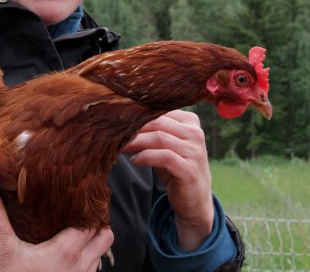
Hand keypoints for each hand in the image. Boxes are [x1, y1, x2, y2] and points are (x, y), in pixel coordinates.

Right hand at [0, 184, 113, 270]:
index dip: (89, 208)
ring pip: (98, 257)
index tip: (82, 194)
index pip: (92, 222)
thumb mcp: (0, 253)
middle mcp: (79, 268)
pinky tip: (65, 258)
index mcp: (67, 252)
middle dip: (96, 224)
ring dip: (91, 244)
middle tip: (80, 211)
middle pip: (103, 238)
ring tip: (74, 231)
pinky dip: (84, 262)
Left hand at [122, 109, 213, 250]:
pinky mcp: (190, 169)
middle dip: (133, 127)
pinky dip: (145, 157)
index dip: (138, 115)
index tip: (119, 121)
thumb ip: (153, 130)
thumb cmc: (176, 168)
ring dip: (135, 142)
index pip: (160, 111)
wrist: (194, 199)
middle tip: (114, 133)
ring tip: (120, 148)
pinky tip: (135, 161)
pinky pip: (164, 157)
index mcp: (191, 121)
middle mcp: (195, 133)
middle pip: (158, 122)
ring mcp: (195, 151)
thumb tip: (123, 120)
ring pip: (159, 138)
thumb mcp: (166, 145)